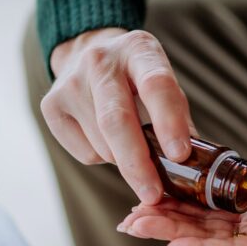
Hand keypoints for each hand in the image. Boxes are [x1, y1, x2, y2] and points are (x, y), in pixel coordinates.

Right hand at [41, 27, 193, 203]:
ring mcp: (70, 83)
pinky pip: (86, 153)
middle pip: (117, 120)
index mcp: (138, 50)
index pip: (156, 86)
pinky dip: (104, 159)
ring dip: (124, 162)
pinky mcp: (51, 106)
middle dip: (137, 163)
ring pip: (102, 145)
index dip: (168, 122)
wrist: (88, 51)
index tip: (180, 155)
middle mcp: (100, 62)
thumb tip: (195, 164)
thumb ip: (179, 118)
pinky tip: (107, 140)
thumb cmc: (137, 76)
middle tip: (153, 194)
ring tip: (134, 150)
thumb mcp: (164, 83)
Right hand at [117, 165, 246, 245]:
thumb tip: (236, 197)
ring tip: (138, 226)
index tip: (147, 203)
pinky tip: (176, 243)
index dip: (180, 212)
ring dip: (174, 235)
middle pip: (204, 234)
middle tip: (127, 221)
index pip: (212, 218)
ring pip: (213, 244)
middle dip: (165, 225)